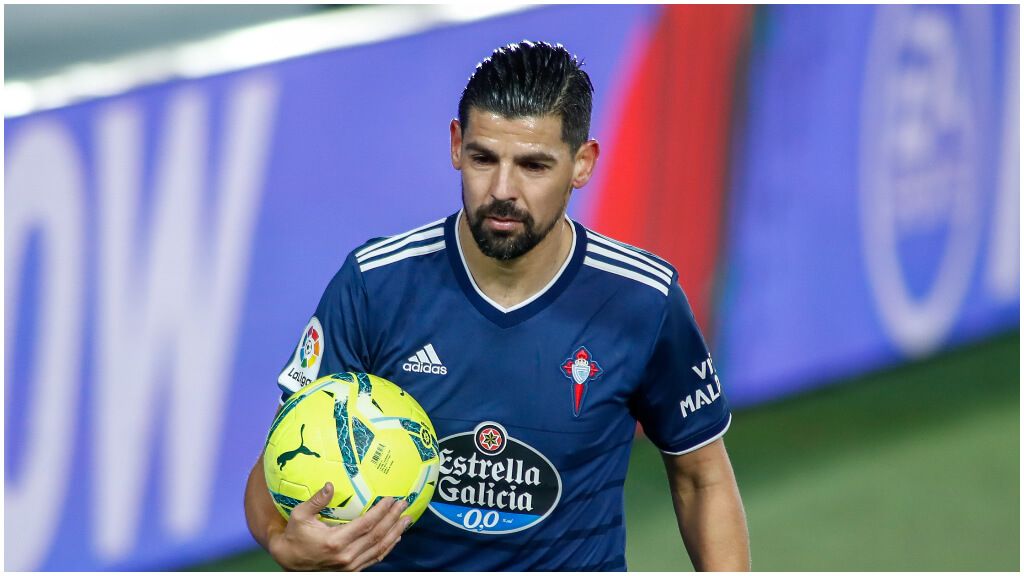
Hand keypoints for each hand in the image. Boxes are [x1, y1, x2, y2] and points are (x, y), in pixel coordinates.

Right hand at [267, 482, 410, 570]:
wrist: (289, 561)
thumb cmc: (295, 535)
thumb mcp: (299, 515)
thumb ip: (316, 501)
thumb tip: (330, 485)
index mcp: (335, 541)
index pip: (365, 525)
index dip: (381, 512)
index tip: (391, 499)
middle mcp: (346, 556)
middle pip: (377, 536)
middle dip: (393, 519)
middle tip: (404, 504)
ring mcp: (350, 566)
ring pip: (379, 549)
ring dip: (395, 533)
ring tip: (407, 519)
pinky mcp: (352, 570)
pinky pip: (374, 558)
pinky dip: (388, 547)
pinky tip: (396, 536)